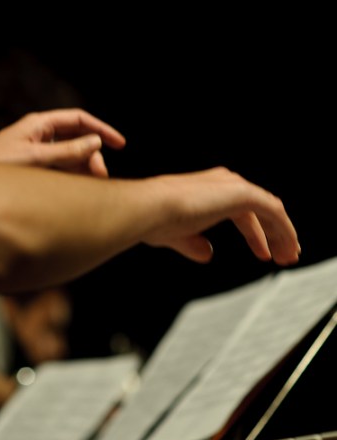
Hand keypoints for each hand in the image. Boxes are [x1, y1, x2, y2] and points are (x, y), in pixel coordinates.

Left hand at [0, 109, 125, 176]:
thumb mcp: (34, 159)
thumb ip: (66, 152)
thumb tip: (96, 142)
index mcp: (39, 124)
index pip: (79, 120)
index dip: (102, 130)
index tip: (120, 145)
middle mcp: (40, 135)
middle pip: (78, 139)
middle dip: (93, 156)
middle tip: (101, 178)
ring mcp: (37, 151)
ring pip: (71, 156)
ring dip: (83, 169)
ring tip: (91, 188)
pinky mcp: (33, 168)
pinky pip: (60, 169)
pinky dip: (72, 178)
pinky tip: (78, 192)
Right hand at [140, 167, 300, 266]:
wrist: (151, 208)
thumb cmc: (154, 218)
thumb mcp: (176, 235)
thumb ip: (193, 243)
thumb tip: (207, 253)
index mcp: (206, 190)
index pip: (242, 212)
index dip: (255, 234)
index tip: (264, 253)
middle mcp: (223, 183)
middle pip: (259, 210)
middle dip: (273, 234)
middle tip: (282, 256)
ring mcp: (233, 187)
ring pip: (270, 210)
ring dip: (282, 234)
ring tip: (289, 256)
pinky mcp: (242, 194)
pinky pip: (273, 211)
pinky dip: (284, 229)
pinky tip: (289, 244)